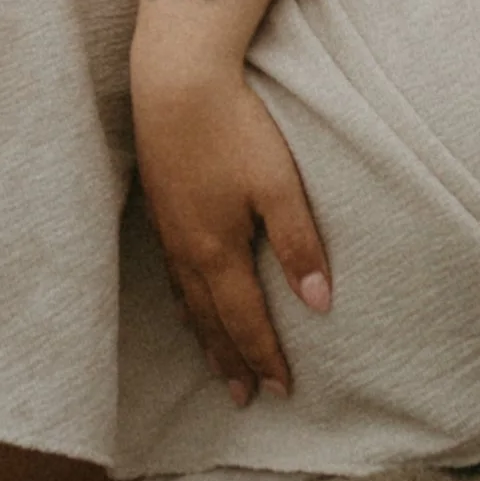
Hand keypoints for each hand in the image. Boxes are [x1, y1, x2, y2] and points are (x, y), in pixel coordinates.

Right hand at [133, 29, 332, 402]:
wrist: (175, 83)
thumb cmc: (235, 129)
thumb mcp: (279, 185)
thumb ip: (299, 244)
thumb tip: (320, 303)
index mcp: (218, 251)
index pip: (245, 320)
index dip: (264, 357)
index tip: (280, 390)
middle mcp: (187, 249)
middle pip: (210, 320)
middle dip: (230, 360)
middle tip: (242, 398)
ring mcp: (168, 228)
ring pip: (186, 300)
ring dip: (204, 336)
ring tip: (215, 363)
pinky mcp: (159, 204)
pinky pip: (172, 272)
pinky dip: (183, 300)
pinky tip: (187, 298)